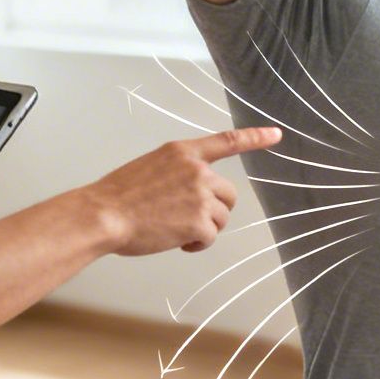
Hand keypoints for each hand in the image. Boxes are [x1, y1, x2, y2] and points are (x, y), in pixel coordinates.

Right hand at [90, 127, 280, 255]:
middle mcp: (196, 170)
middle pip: (229, 194)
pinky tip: (177, 242)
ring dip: (203, 228)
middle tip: (187, 219)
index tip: (276, 134)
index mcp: (182, 152)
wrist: (103, 215)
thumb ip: (176, 175)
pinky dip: (198, 244)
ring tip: (174, 230)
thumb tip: (191, 196)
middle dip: (214, 209)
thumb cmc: (117, 197)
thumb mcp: (149, 169)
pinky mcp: (200, 221)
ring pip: (221, 218)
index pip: (226, 141)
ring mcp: (200, 195)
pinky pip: (212, 237)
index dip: (255, 138)